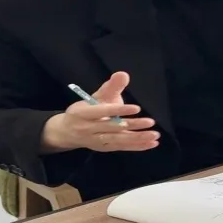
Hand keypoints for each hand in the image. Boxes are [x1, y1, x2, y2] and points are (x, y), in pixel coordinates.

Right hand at [40, 72, 160, 153]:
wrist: (67, 131)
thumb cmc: (85, 111)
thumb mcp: (95, 97)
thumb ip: (111, 87)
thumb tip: (123, 74)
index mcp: (84, 113)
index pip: (103, 111)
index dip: (119, 110)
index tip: (137, 108)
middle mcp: (88, 129)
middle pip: (112, 127)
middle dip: (132, 125)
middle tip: (150, 122)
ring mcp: (96, 141)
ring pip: (118, 140)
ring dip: (137, 138)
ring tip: (155, 134)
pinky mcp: (104, 148)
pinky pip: (122, 148)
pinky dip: (137, 146)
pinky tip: (152, 143)